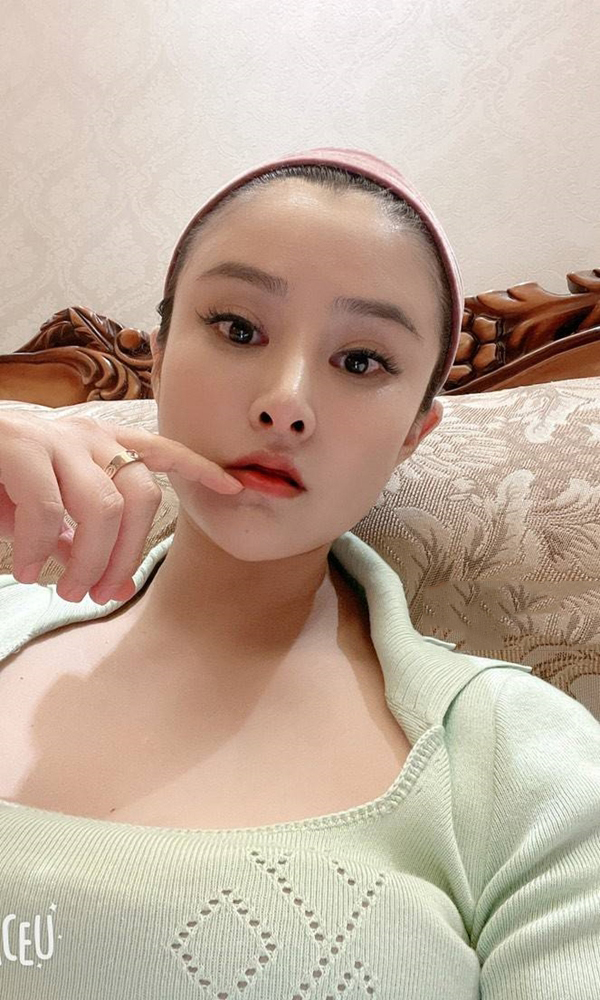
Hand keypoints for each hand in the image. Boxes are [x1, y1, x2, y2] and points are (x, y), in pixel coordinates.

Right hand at [0, 411, 243, 603]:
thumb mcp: (47, 511)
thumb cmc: (1, 482)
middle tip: (99, 592)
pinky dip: (40, 549)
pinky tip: (25, 568)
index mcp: (99, 445)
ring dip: (90, 560)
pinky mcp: (20, 447)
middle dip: (126, 555)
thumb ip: (79, 537)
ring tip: (67, 589)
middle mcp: (86, 435)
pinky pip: (50, 509)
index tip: (236, 487)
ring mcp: (54, 438)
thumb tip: (114, 579)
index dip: (199, 468)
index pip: (161, 450)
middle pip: (140, 497)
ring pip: (103, 506)